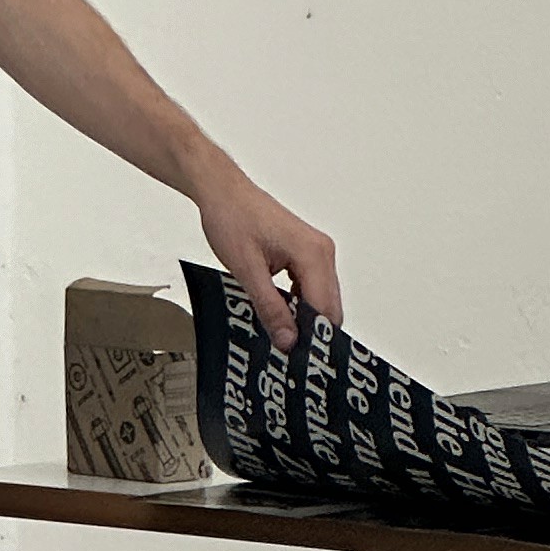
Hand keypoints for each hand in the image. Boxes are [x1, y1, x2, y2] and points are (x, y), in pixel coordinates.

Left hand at [196, 155, 341, 352]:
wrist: (221, 190)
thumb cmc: (231, 217)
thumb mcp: (246, 269)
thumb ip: (270, 307)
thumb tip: (288, 340)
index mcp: (313, 253)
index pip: (324, 310)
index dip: (311, 338)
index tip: (298, 360)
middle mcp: (322, 251)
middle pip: (328, 307)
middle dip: (310, 331)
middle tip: (286, 351)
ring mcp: (317, 250)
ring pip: (321, 299)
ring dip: (303, 317)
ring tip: (280, 334)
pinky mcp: (306, 252)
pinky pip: (311, 287)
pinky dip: (298, 302)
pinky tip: (279, 312)